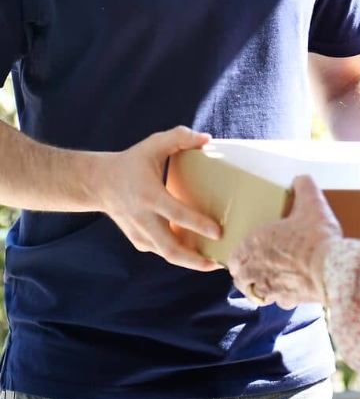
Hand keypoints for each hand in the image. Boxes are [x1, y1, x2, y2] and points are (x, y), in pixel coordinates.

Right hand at [93, 126, 222, 271]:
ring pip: (167, 255)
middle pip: (170, 249)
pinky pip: (163, 251)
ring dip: (191, 261)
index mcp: (149, 196)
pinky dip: (181, 254)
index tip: (218, 232)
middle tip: (220, 262)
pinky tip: (199, 252)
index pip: (176, 214)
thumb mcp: (154, 143)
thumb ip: (180, 136)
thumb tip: (207, 139)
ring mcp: (139, 234)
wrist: (100, 184)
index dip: (198, 225)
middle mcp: (143, 219)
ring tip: (215, 261)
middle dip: (196, 260)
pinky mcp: (139, 242)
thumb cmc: (132, 162)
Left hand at [229, 175, 342, 308]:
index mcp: (255, 243)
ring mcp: (270, 287)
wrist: (330, 270)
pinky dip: (282, 298)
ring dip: (260, 289)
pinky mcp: (287, 300)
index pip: (234, 256)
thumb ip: (303, 187)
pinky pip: (279, 302)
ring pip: (256, 293)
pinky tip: (292, 290)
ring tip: (270, 282)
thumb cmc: (314, 236)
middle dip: (245, 275)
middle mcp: (257, 268)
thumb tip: (301, 178)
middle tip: (254, 269)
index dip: (238, 256)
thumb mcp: (311, 203)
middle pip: (240, 278)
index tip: (245, 255)